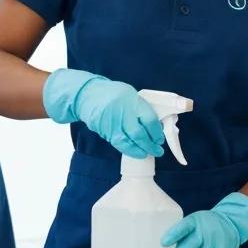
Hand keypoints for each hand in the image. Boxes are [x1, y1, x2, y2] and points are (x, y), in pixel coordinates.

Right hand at [43, 69, 163, 158]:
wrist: (88, 95)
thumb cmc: (114, 93)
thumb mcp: (131, 95)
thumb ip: (143, 109)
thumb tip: (156, 125)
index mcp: (132, 101)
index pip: (149, 120)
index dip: (156, 132)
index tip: (160, 138)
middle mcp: (122, 113)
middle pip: (138, 134)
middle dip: (150, 145)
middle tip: (158, 151)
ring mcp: (111, 124)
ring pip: (127, 142)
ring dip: (139, 151)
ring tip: (147, 154)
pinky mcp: (104, 132)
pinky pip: (117, 144)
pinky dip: (128, 150)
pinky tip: (135, 152)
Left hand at [159, 192, 247, 247]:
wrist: (230, 224)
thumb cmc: (200, 226)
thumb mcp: (192, 222)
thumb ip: (178, 235)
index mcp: (196, 221)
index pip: (185, 226)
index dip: (175, 233)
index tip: (163, 242)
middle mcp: (207, 232)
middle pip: (193, 245)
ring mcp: (215, 245)